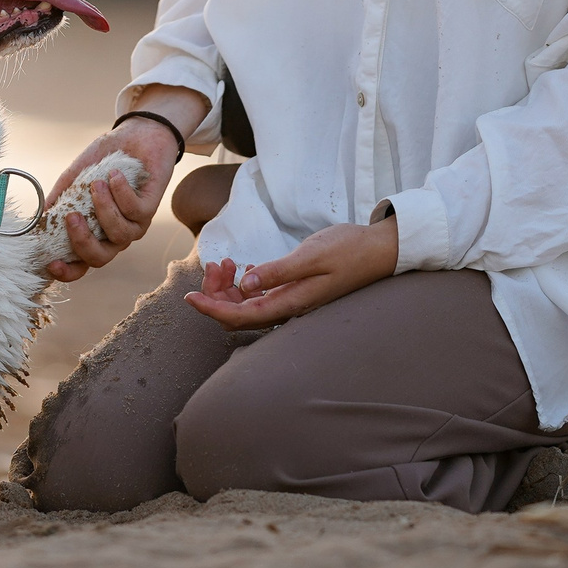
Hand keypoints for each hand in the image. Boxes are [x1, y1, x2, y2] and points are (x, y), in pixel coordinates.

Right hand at [42, 88, 204, 282]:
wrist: (136, 134)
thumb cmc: (103, 159)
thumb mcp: (75, 177)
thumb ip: (59, 197)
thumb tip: (39, 218)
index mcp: (95, 233)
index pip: (81, 263)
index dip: (66, 271)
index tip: (51, 262)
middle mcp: (115, 235)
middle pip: (100, 259)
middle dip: (83, 242)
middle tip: (72, 216)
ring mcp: (134, 224)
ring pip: (120, 235)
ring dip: (104, 209)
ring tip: (96, 183)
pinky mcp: (151, 208)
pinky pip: (136, 211)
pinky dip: (121, 193)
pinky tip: (114, 174)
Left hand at [185, 217, 399, 329]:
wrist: (379, 250)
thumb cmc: (348, 250)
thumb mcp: (311, 255)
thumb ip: (278, 271)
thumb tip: (246, 285)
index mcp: (290, 303)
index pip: (240, 317)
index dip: (210, 309)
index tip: (187, 298)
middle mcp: (288, 308)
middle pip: (239, 315)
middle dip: (217, 294)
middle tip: (217, 263)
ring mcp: (292, 301)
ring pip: (248, 305)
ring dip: (230, 287)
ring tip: (227, 261)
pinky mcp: (296, 292)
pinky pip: (261, 296)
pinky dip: (245, 283)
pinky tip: (244, 265)